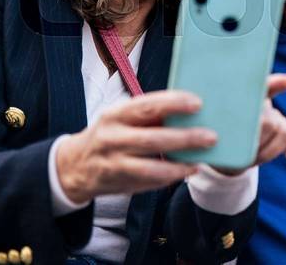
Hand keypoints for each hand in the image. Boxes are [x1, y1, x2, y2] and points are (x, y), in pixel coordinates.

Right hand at [56, 90, 215, 203]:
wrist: (74, 165)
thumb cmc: (110, 133)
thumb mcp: (121, 117)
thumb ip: (149, 114)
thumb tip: (190, 110)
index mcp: (116, 115)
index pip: (146, 106)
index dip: (173, 104)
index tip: (198, 103)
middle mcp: (112, 138)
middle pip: (152, 139)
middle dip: (184, 139)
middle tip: (211, 137)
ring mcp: (114, 164)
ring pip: (150, 168)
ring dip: (179, 166)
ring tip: (199, 162)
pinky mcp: (119, 183)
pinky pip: (148, 182)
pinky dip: (169, 178)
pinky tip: (186, 172)